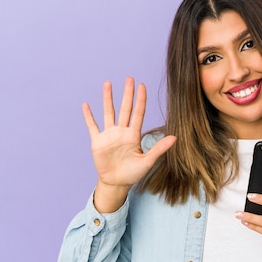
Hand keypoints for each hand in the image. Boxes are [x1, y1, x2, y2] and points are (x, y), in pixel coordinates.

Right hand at [82, 77, 175, 211]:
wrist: (116, 183)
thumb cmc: (133, 173)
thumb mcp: (148, 161)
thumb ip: (159, 148)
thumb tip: (175, 138)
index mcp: (133, 135)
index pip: (138, 113)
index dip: (140, 100)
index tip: (142, 86)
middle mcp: (121, 131)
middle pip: (125, 109)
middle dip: (127, 94)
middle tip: (129, 78)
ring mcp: (109, 135)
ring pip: (108, 113)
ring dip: (108, 99)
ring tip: (107, 83)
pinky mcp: (97, 142)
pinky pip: (92, 126)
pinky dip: (89, 116)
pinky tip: (86, 105)